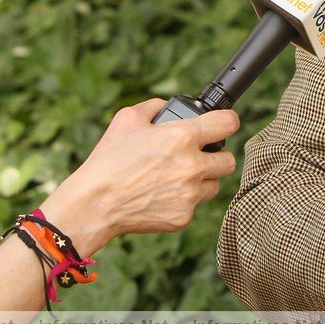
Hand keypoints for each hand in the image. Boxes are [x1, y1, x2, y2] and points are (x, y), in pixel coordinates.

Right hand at [45, 99, 239, 253]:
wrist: (95, 203)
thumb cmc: (109, 158)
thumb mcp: (127, 118)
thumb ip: (155, 106)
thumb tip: (168, 107)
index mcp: (182, 137)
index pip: (228, 123)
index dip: (227, 121)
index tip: (224, 124)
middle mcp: (192, 166)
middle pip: (229, 160)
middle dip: (216, 155)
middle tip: (199, 155)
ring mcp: (190, 194)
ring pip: (215, 184)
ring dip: (202, 179)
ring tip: (177, 177)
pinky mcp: (184, 217)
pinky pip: (195, 205)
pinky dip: (184, 200)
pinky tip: (162, 195)